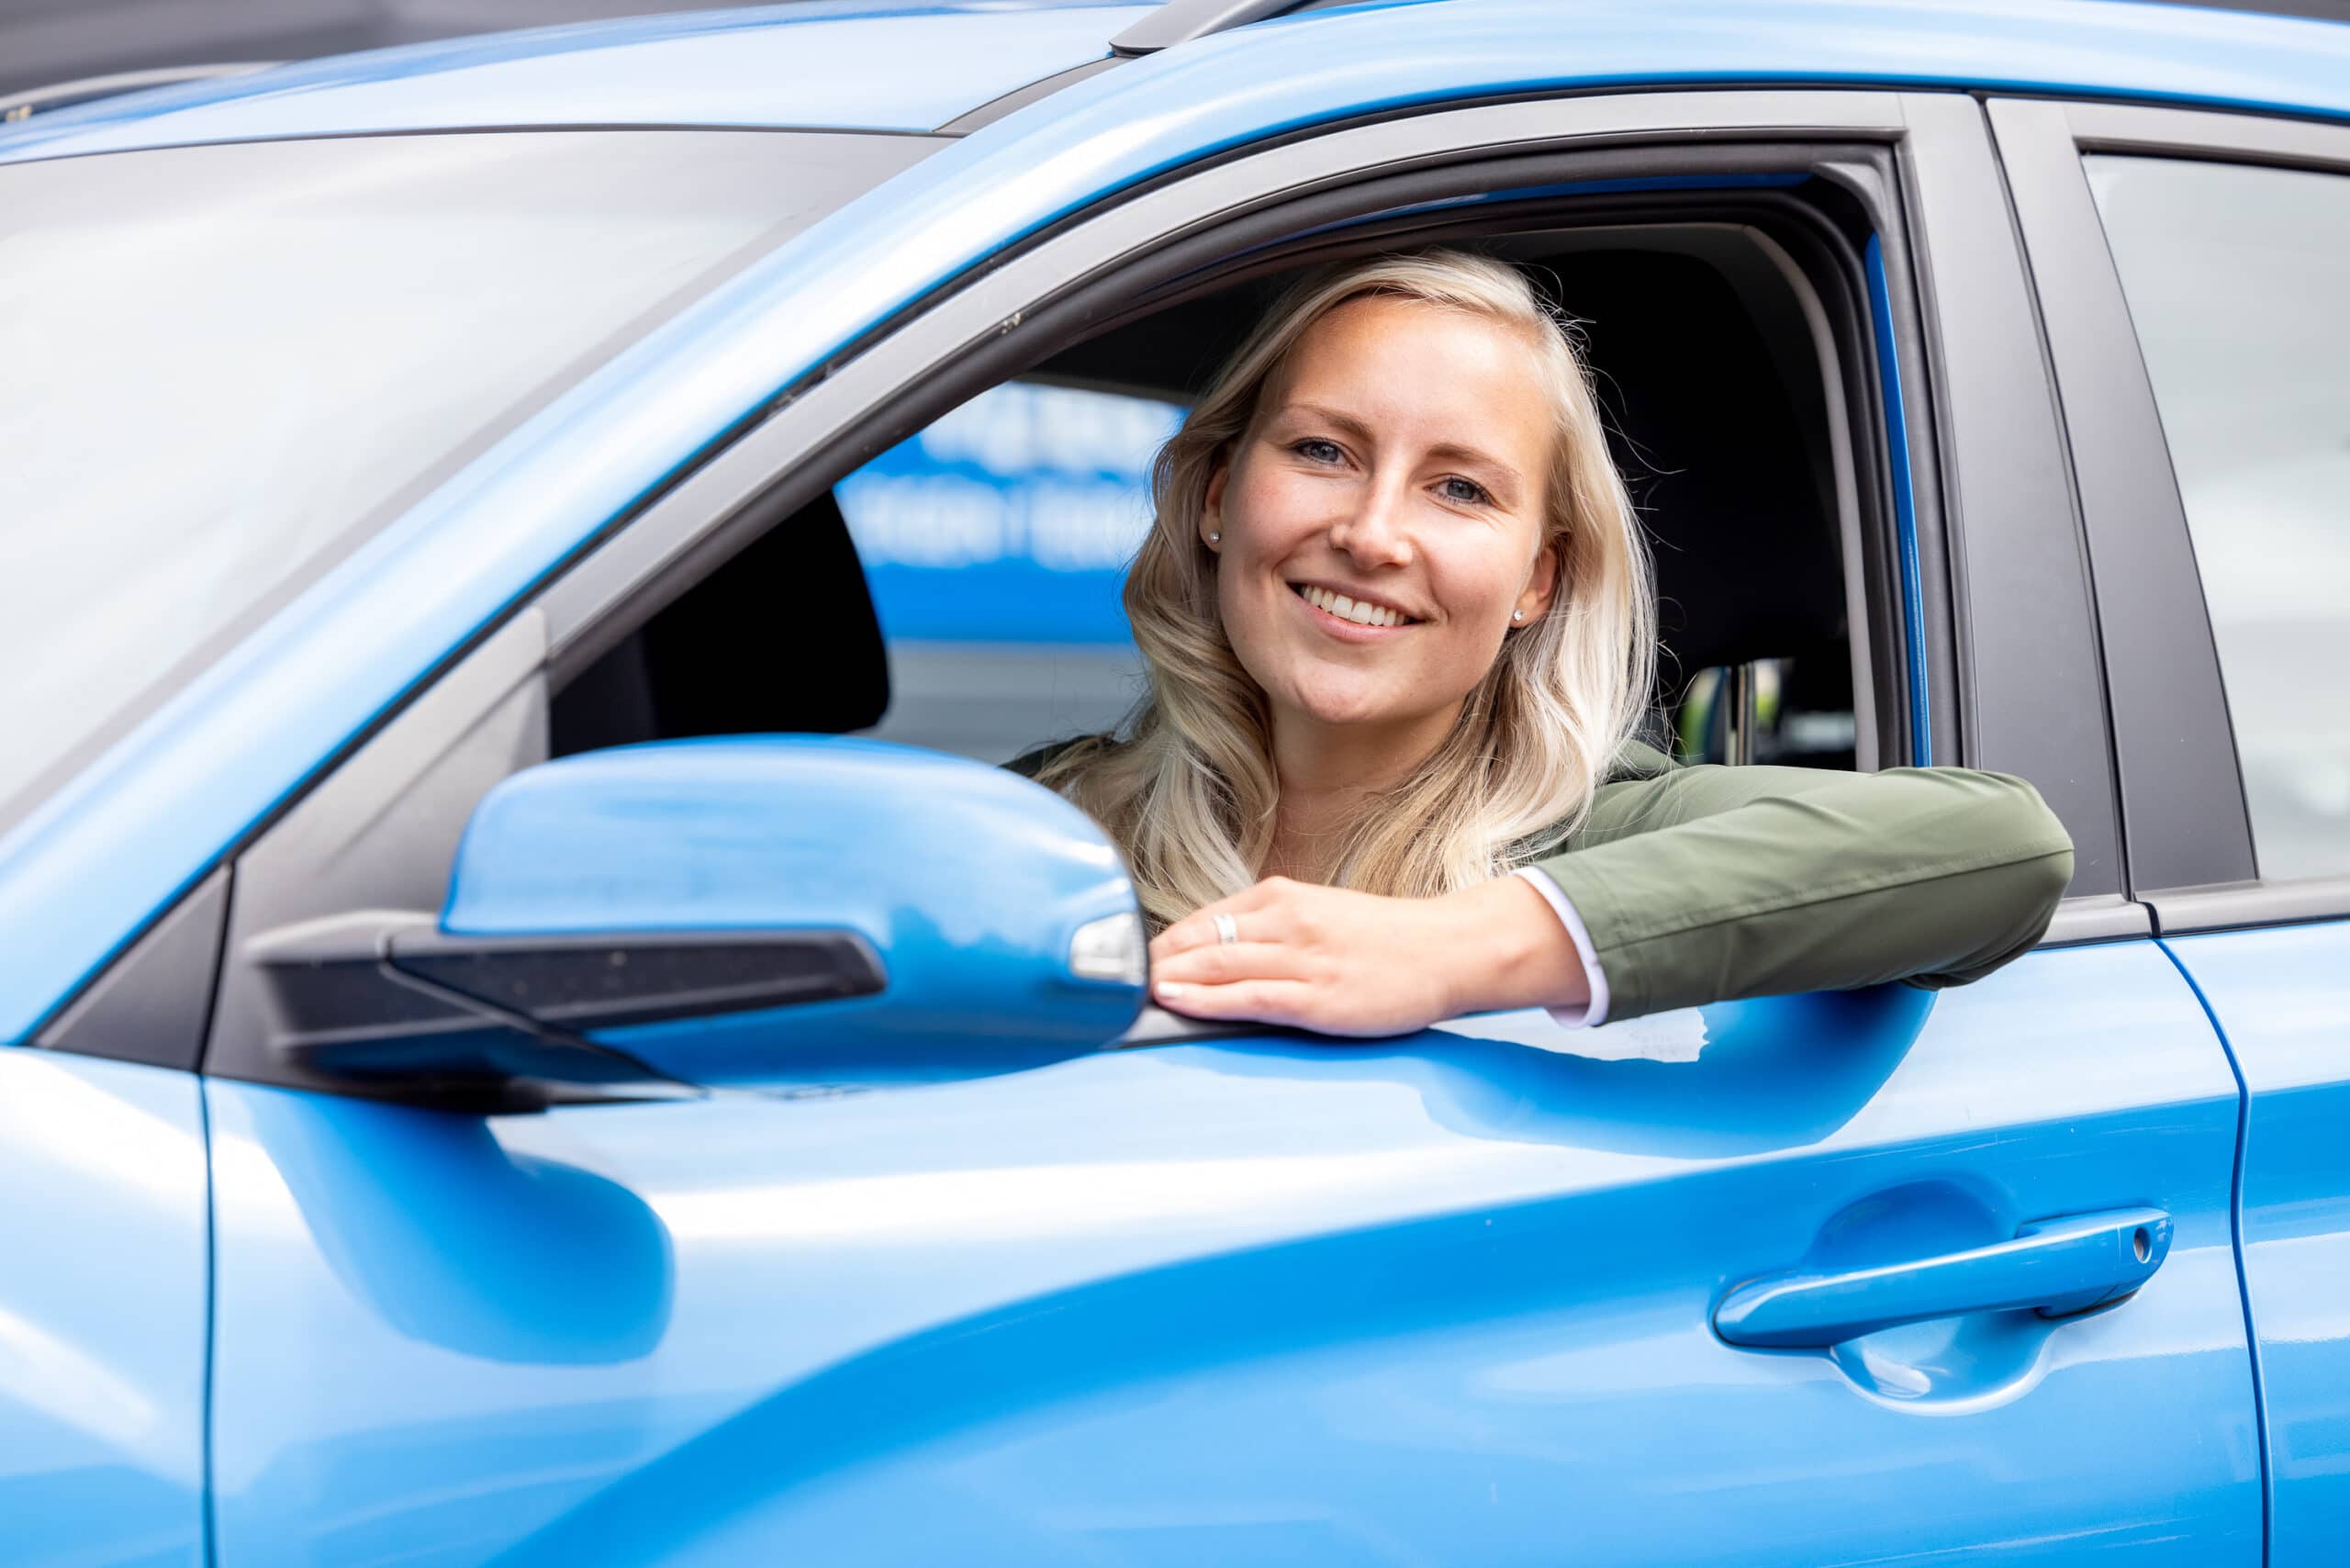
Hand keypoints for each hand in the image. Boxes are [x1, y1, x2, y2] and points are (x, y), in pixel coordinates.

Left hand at [1147, 874, 1587, 1036]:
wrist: (1449, 951)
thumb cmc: (1386, 940)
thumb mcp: (1319, 917)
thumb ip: (1269, 932)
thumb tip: (1215, 958)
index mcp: (1282, 897)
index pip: (1202, 921)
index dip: (1160, 945)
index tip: (1128, 964)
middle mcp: (1285, 920)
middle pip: (1198, 943)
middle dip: (1151, 965)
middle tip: (1109, 984)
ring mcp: (1301, 958)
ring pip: (1215, 967)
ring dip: (1167, 982)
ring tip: (1129, 998)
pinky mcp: (1316, 996)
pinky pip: (1248, 995)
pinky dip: (1205, 998)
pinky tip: (1175, 1002)